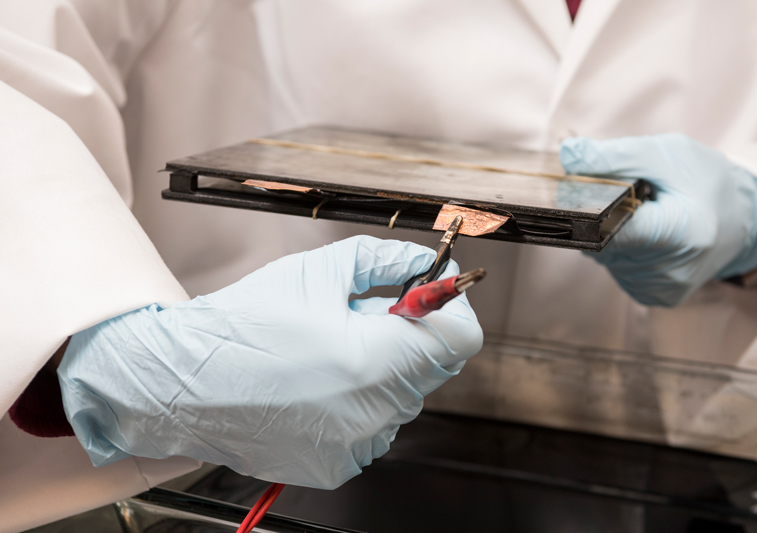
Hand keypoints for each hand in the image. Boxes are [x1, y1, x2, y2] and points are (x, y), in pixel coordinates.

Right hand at [58, 236, 482, 488]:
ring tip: (327, 353)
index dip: (448, 309)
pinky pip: (373, 427)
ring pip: (402, 398)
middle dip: (406, 336)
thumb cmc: (243, 326)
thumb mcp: (318, 272)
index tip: (425, 295)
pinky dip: (359, 404)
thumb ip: (385, 261)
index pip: (460, 339)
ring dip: (381, 371)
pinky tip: (316, 386)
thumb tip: (425, 265)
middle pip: (430, 367)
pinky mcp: (337, 466)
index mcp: (372, 360)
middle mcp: (370, 413)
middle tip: (358, 317)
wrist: (182, 382)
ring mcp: (355, 445)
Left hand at [560, 134, 756, 305]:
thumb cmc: (707, 182)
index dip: (590, 209)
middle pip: (602, 243)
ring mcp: (661, 288)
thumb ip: (614, 156)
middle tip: (623, 197)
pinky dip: (620, 248)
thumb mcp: (665, 155)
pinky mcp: (655, 297)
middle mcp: (671, 271)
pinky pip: (616, 268)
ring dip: (609, 232)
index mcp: (681, 235)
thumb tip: (568, 154)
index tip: (584, 190)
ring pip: (603, 257)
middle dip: (600, 216)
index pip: (613, 229)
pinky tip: (642, 234)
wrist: (742, 219)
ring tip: (640, 215)